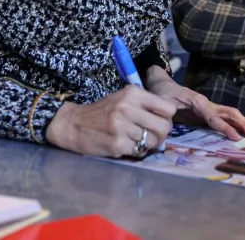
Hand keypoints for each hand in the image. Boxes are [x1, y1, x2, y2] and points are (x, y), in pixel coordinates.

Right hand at [45, 86, 176, 157]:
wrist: (73, 124)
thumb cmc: (103, 111)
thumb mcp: (124, 98)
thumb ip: (146, 104)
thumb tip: (171, 115)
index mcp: (133, 93)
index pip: (168, 108)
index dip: (167, 117)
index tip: (159, 120)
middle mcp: (128, 108)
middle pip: (165, 126)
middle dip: (162, 134)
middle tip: (152, 135)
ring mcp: (122, 127)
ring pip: (153, 141)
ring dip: (149, 144)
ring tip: (137, 140)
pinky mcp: (117, 144)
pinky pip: (140, 151)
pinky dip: (137, 151)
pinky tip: (127, 145)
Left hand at [146, 68, 244, 141]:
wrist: (162, 85)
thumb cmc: (162, 94)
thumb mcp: (162, 102)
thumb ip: (168, 112)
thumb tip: (170, 126)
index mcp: (198, 103)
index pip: (214, 117)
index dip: (225, 127)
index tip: (236, 138)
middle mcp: (208, 105)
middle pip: (229, 114)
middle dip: (243, 125)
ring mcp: (210, 108)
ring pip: (231, 115)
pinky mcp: (208, 114)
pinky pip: (226, 118)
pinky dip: (239, 123)